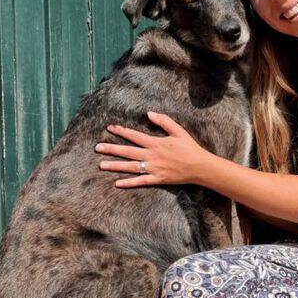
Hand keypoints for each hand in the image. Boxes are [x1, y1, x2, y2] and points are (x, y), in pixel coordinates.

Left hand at [95, 112, 210, 187]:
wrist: (200, 166)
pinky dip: (129, 183)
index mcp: (156, 143)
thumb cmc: (190, 148)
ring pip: (131, 167)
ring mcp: (154, 168)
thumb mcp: (178, 130)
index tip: (109, 128)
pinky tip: (117, 183)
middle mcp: (152, 156)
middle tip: (97, 148)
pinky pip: (141, 181)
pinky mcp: (157, 179)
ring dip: (115, 166)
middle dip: (111, 149)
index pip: (134, 136)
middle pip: (128, 152)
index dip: (121, 131)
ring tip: (101, 165)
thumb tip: (149, 114)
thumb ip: (163, 121)